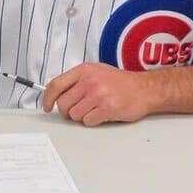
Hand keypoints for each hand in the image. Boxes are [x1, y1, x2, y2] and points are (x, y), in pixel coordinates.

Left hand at [41, 63, 156, 126]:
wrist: (145, 89)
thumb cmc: (119, 82)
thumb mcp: (95, 72)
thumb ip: (76, 81)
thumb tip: (55, 95)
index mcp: (83, 70)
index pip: (56, 85)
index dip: (47, 98)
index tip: (47, 107)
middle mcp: (89, 81)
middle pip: (63, 104)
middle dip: (67, 111)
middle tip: (77, 111)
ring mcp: (98, 95)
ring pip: (74, 115)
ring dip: (81, 116)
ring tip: (94, 110)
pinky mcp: (107, 108)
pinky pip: (88, 121)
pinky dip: (93, 121)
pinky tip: (102, 114)